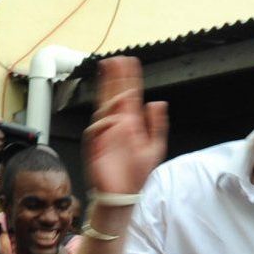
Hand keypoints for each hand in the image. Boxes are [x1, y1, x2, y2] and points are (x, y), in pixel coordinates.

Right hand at [85, 56, 167, 196]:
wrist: (124, 194)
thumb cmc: (137, 173)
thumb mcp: (155, 147)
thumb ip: (158, 124)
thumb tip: (157, 102)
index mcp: (132, 122)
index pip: (130, 95)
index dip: (130, 78)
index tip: (130, 62)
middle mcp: (117, 124)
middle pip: (115, 94)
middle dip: (115, 77)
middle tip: (116, 60)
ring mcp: (105, 133)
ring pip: (104, 105)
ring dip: (106, 89)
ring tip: (108, 70)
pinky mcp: (95, 145)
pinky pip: (96, 128)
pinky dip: (102, 119)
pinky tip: (109, 109)